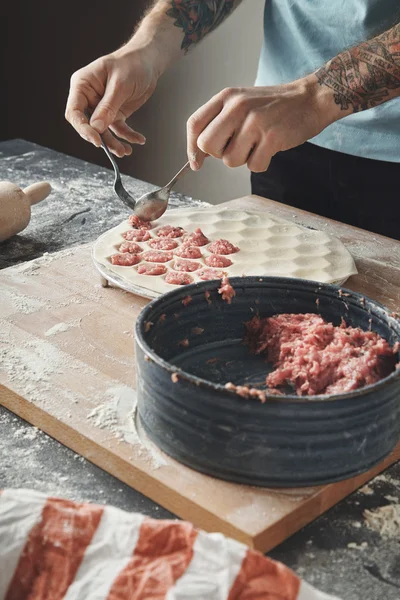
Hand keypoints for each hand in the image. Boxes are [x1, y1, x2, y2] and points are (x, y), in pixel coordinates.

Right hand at [65, 47, 157, 156]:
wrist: (149, 61)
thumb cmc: (132, 63)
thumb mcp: (120, 85)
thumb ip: (108, 107)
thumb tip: (96, 128)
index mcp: (83, 85)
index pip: (75, 112)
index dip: (83, 128)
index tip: (96, 140)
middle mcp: (90, 98)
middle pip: (89, 126)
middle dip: (102, 139)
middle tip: (116, 149)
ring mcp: (102, 107)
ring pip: (104, 131)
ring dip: (115, 143)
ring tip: (126, 151)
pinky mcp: (115, 113)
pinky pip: (119, 129)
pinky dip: (128, 136)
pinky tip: (138, 140)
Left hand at [186, 78, 330, 171]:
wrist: (310, 98)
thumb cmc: (273, 106)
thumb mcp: (241, 102)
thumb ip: (219, 122)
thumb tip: (197, 155)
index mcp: (227, 97)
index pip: (194, 124)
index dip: (191, 148)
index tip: (196, 163)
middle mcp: (237, 107)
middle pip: (207, 145)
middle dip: (219, 154)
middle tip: (236, 147)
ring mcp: (255, 122)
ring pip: (230, 160)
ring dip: (242, 160)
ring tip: (257, 144)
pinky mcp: (272, 138)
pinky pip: (253, 166)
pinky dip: (261, 163)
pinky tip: (269, 149)